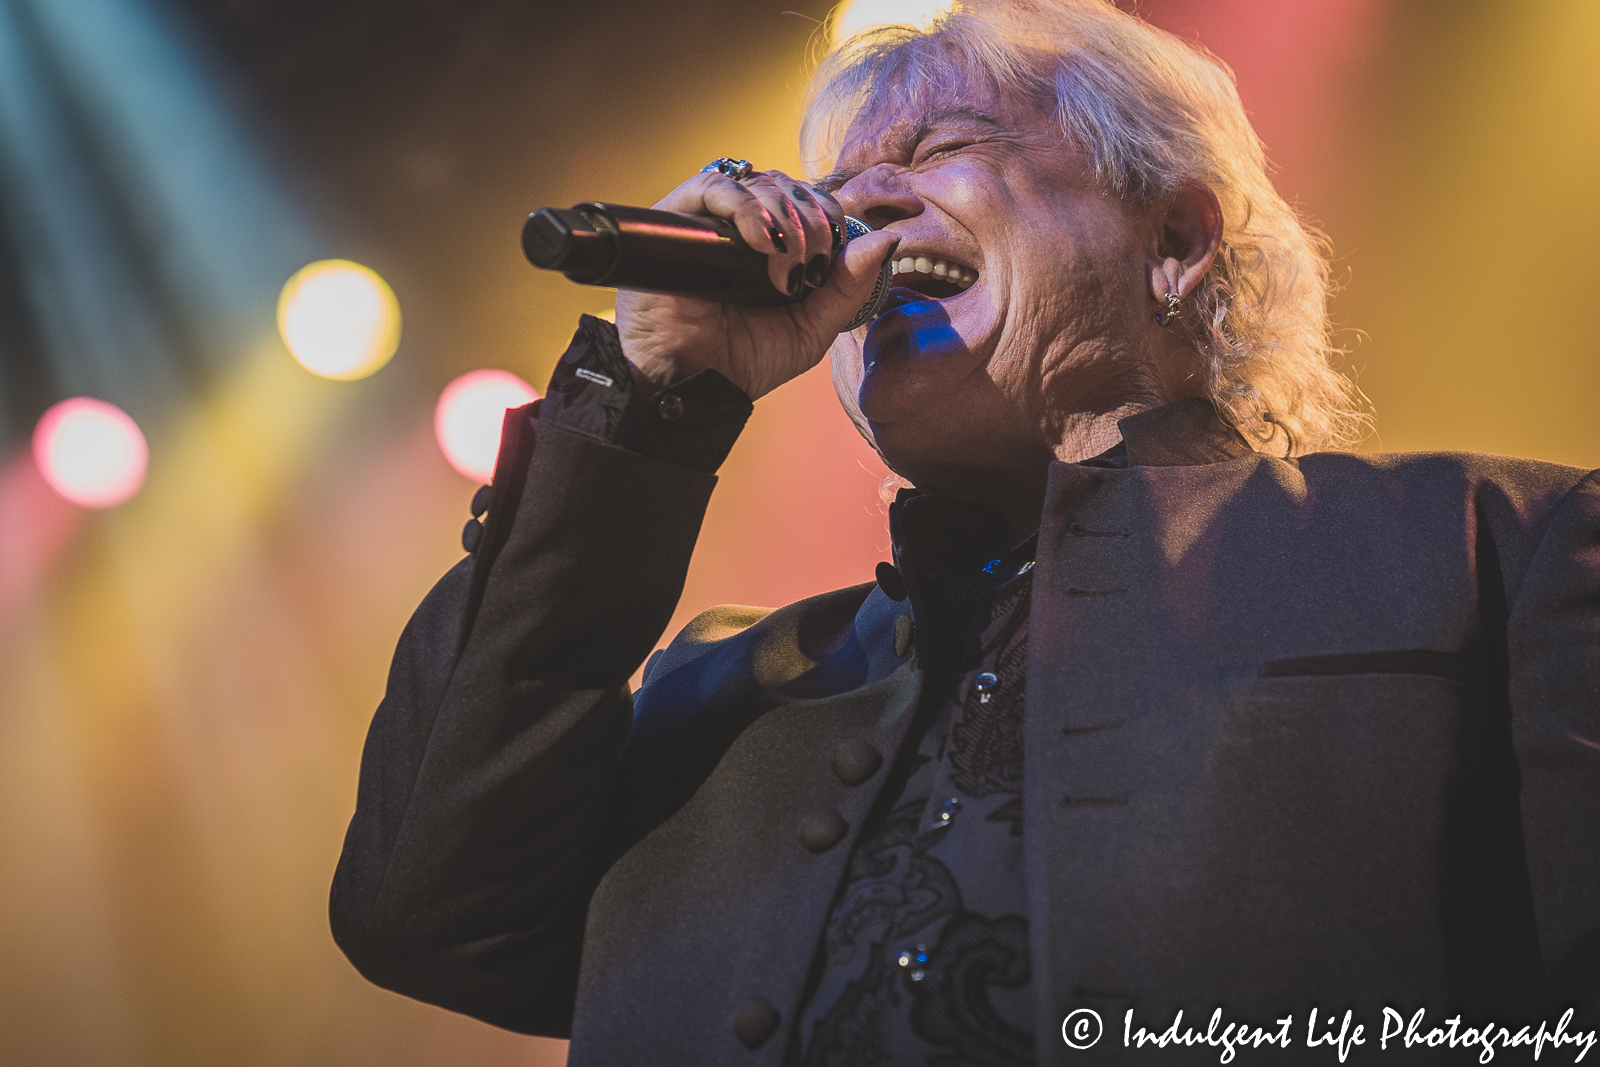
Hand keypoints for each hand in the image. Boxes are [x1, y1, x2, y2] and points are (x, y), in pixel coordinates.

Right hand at [614, 168, 898, 400]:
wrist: (694, 384)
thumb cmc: (745, 360)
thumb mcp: (813, 328)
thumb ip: (851, 286)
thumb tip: (888, 238)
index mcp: (777, 248)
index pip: (812, 202)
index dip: (832, 216)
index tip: (839, 254)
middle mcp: (743, 228)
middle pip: (790, 187)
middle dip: (814, 219)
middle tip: (814, 262)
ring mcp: (712, 222)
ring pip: (759, 182)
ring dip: (786, 215)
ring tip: (788, 261)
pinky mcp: (676, 220)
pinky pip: (712, 186)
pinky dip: (744, 206)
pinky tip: (762, 242)